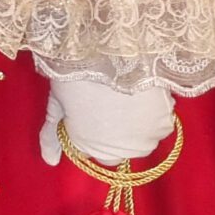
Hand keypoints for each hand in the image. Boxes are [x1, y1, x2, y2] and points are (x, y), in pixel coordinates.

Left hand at [39, 77, 174, 166]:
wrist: (111, 53)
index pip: (91, 149)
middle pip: (118, 149)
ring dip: (136, 125)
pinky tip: (144, 93)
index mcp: (90, 149)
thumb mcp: (57, 103)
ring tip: (127, 95)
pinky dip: (154, 112)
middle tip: (108, 102)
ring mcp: (145, 141)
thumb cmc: (76, 75)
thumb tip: (49, 161)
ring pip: (141, 138)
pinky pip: (161, 124)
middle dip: (114, 132)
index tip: (88, 110)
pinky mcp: (165, 126)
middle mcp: (120, 153)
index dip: (89, 129)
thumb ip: (52, 136)